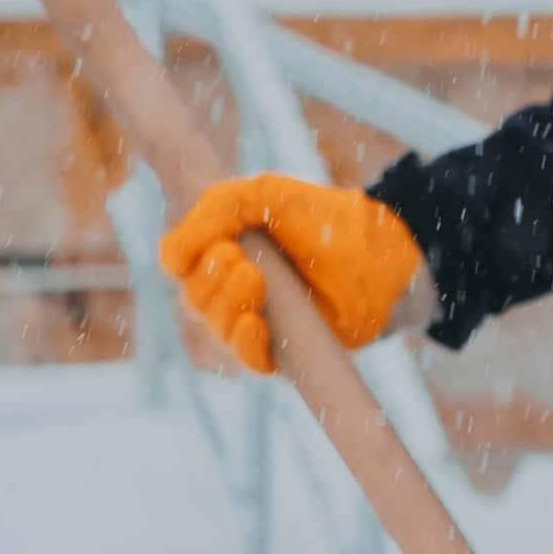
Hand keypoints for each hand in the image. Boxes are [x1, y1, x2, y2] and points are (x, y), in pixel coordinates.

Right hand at [159, 173, 418, 374]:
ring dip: (227, 304)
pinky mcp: (283, 352)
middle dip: (211, 279)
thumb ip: (213, 209)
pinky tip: (256, 322)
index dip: (183, 254)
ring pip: (212, 327)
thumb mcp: (265, 194)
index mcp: (223, 248)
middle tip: (244, 261)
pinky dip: (243, 342)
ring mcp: (256, 321)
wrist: (382, 255)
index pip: (176, 260)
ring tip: (258, 281)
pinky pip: (245, 359)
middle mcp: (233, 287)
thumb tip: (170, 256)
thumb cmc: (326, 220)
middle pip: (190, 296)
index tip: (217, 242)